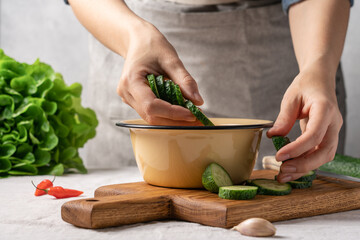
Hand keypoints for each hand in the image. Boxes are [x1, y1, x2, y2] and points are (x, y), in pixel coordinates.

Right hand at [117, 22, 202, 125]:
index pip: (151, 106)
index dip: (172, 113)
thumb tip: (198, 101)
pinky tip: (181, 109)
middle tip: (198, 118)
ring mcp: (129, 99)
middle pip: (152, 116)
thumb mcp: (171, 59)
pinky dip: (168, 114)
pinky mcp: (134, 101)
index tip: (192, 113)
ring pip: (152, 117)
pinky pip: (152, 112)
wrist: (137, 41)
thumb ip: (185, 80)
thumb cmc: (152, 46)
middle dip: (175, 120)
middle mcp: (126, 93)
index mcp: (131, 81)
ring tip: (193, 114)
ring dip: (173, 119)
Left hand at [267, 67, 342, 182]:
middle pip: (324, 151)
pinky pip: (317, 154)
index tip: (279, 156)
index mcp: (325, 109)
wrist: (320, 80)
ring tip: (283, 175)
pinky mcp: (326, 137)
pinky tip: (289, 168)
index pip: (314, 134)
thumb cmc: (306, 85)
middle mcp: (333, 123)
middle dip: (304, 165)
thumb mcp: (291, 97)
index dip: (297, 149)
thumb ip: (284, 117)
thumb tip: (274, 136)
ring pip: (323, 156)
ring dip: (304, 168)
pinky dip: (304, 163)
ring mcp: (332, 131)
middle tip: (283, 171)